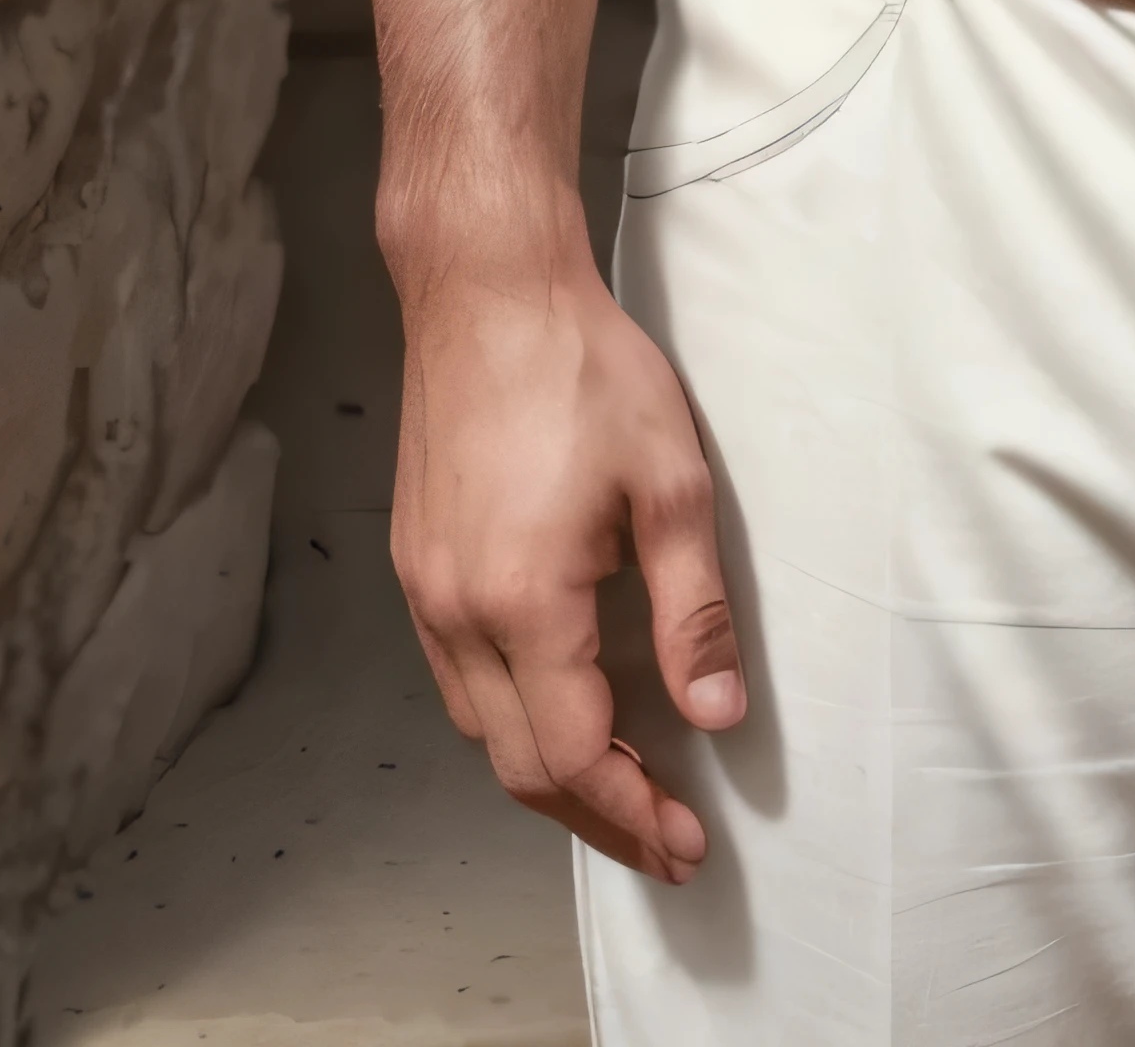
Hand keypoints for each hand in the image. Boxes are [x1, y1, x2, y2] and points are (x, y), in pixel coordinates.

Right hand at [389, 240, 746, 884]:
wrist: (487, 292)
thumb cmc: (584, 370)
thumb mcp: (671, 483)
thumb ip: (693, 609)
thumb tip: (716, 714)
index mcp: (522, 602)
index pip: (571, 756)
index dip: (631, 812)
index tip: (686, 843)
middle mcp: (456, 615)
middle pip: (518, 766)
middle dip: (595, 815)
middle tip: (666, 837)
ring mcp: (425, 594)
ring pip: (481, 730)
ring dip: (549, 773)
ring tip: (624, 784)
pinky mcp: (418, 566)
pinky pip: (460, 681)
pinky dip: (513, 719)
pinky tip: (560, 706)